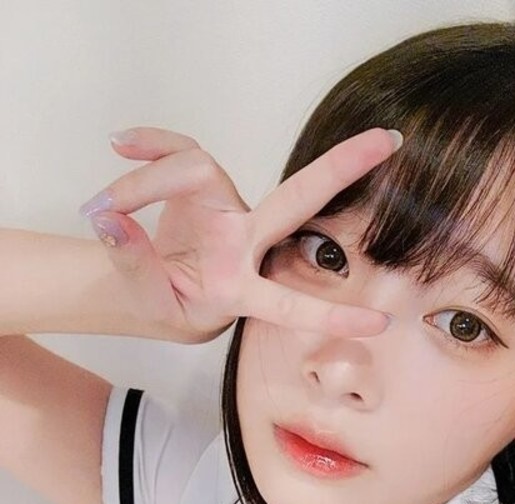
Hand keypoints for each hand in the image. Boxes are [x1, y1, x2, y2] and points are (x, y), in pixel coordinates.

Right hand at [77, 126, 400, 343]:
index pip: (293, 304)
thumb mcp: (152, 303)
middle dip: (341, 169)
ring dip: (142, 184)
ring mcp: (230, 210)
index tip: (381, 325)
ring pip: (198, 169)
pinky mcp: (203, 184)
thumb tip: (112, 220)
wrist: (147, 286)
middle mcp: (247, 243)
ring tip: (101, 208)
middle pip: (298, 199)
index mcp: (243, 289)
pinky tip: (119, 143)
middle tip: (388, 141)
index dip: (335, 315)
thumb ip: (135, 266)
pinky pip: (178, 150)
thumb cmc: (166, 304)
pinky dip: (147, 145)